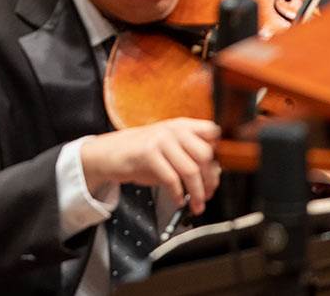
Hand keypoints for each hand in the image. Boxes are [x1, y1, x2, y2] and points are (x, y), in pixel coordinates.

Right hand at [81, 118, 221, 215]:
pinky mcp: (147, 153)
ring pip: (190, 170)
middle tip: (208, 194)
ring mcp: (159, 139)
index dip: (219, 151)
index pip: (212, 131)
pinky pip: (172, 179)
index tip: (218, 170)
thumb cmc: (143, 154)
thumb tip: (214, 175)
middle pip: (205, 155)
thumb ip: (191, 157)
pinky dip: (178, 194)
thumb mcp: (170, 149)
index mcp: (182, 125)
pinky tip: (178, 200)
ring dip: (197, 193)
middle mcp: (173, 129)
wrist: (110, 153)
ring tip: (196, 205)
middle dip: (210, 180)